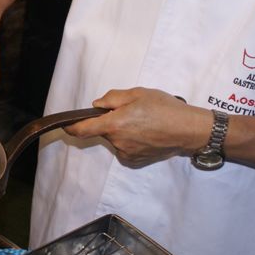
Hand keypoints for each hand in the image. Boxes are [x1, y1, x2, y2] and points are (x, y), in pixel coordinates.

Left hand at [64, 88, 211, 167]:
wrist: (189, 130)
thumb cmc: (165, 109)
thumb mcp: (138, 94)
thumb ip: (113, 98)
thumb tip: (98, 105)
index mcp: (114, 124)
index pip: (83, 129)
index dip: (71, 127)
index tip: (65, 125)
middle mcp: (117, 142)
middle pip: (103, 131)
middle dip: (111, 122)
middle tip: (131, 112)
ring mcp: (126, 153)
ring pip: (116, 139)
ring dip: (122, 131)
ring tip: (144, 122)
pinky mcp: (136, 160)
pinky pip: (125, 148)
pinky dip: (131, 140)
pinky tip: (147, 133)